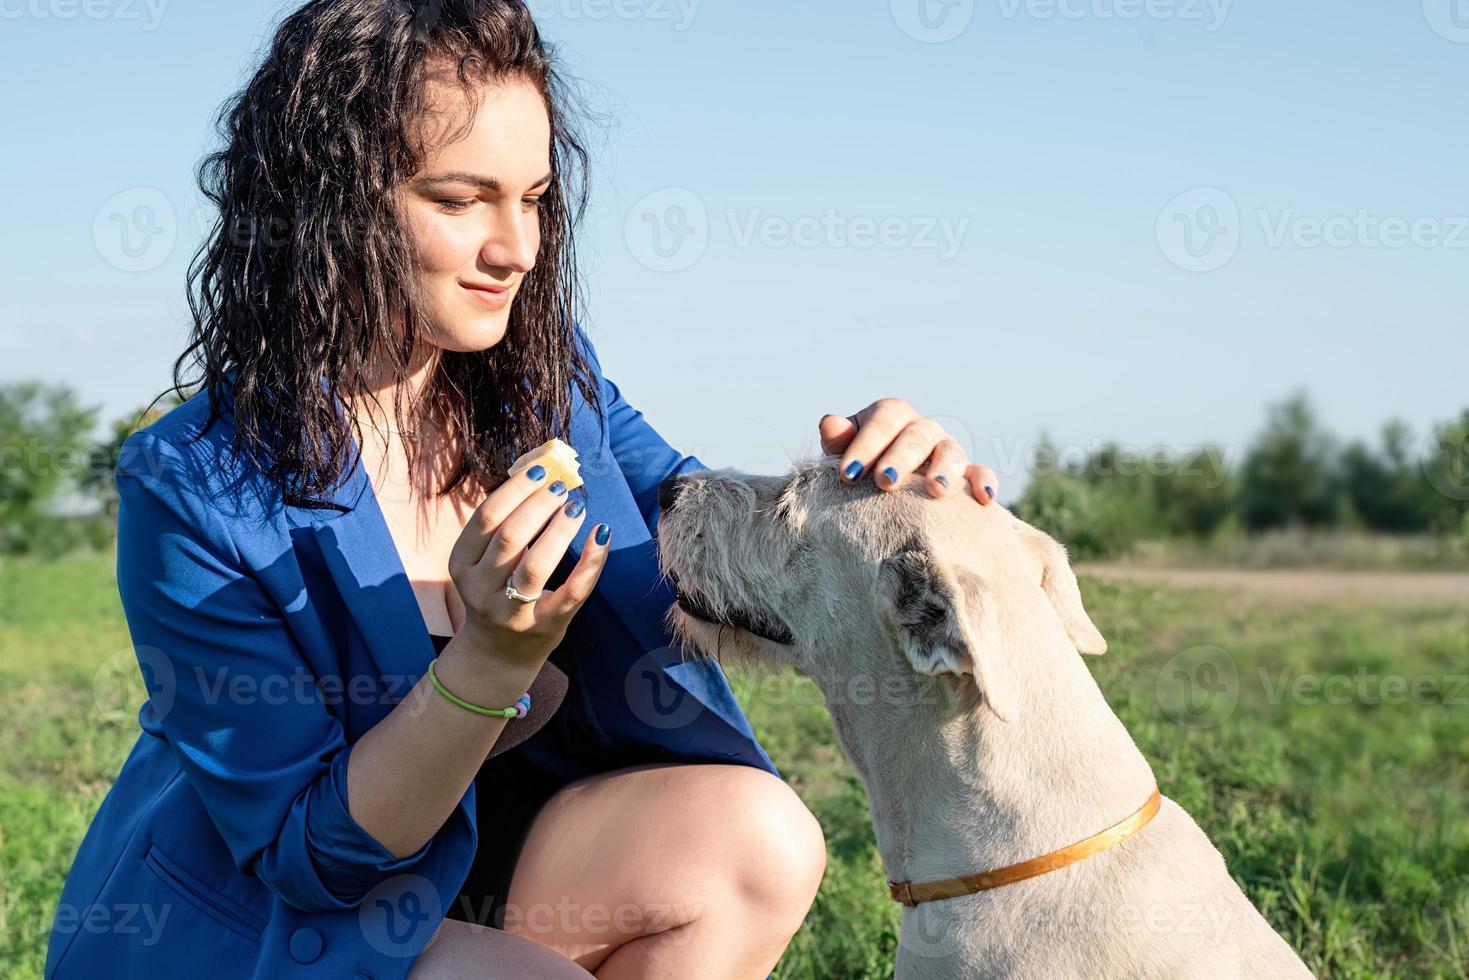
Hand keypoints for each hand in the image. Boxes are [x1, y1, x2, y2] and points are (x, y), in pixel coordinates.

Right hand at [447, 468, 610, 667]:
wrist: (498, 653)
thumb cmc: (496, 592)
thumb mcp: (485, 562)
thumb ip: (503, 526)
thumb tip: (539, 475)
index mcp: (463, 564)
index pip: (486, 518)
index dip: (514, 490)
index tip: (539, 471)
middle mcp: (482, 589)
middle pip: (509, 536)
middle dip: (538, 505)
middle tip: (561, 487)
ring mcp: (512, 611)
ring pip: (537, 564)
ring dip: (560, 529)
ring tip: (576, 506)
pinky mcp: (545, 626)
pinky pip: (573, 591)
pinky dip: (592, 561)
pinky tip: (602, 535)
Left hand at [819, 399, 999, 503]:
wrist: (884, 485)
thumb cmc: (860, 466)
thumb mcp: (844, 452)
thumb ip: (839, 441)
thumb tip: (829, 423)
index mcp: (892, 416)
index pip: (883, 420)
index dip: (865, 444)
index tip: (847, 474)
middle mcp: (922, 428)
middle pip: (916, 436)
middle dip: (901, 459)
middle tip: (884, 482)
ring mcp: (947, 450)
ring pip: (951, 452)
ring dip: (944, 470)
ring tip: (935, 492)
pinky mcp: (967, 473)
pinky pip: (980, 473)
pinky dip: (984, 483)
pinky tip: (984, 499)